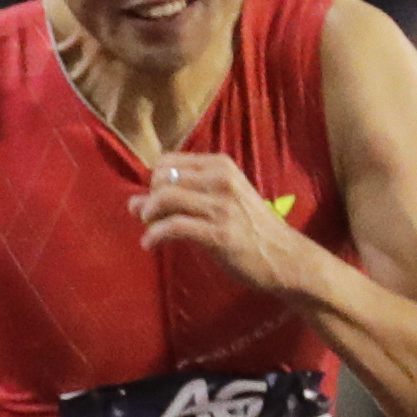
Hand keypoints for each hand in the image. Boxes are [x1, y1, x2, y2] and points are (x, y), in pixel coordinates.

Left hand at [130, 150, 312, 292]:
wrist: (284, 255)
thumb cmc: (249, 228)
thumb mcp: (220, 200)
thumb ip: (181, 197)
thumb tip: (132, 202)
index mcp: (221, 165)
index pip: (167, 161)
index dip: (153, 181)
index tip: (155, 199)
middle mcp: (221, 179)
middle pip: (162, 178)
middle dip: (148, 199)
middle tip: (150, 218)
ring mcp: (222, 206)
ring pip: (165, 198)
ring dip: (148, 216)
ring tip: (149, 229)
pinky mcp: (219, 233)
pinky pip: (173, 226)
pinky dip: (154, 235)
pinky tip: (150, 244)